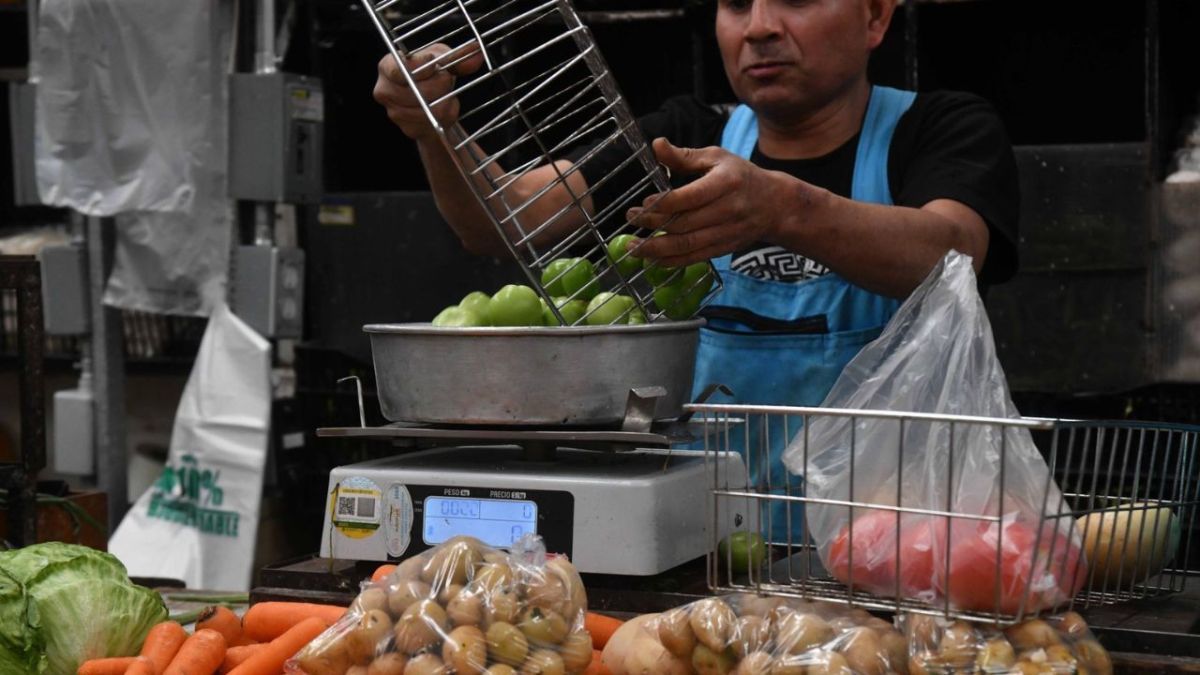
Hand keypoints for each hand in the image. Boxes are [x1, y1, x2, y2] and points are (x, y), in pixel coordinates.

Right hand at [373, 42, 483, 141]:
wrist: (429, 103)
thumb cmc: (430, 74)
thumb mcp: (442, 57)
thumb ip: (458, 56)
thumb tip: (476, 53)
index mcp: (387, 66)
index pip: (400, 69)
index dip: (421, 67)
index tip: (433, 63)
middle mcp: (385, 90)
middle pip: (420, 90)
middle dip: (440, 84)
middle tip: (444, 79)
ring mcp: (395, 113)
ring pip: (430, 108)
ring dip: (445, 100)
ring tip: (442, 93)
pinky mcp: (408, 129)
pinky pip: (436, 121)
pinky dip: (446, 114)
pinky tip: (442, 106)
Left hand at [625, 138, 801, 267]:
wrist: (775, 205)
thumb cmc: (740, 176)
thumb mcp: (716, 157)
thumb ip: (684, 156)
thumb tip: (656, 145)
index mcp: (726, 183)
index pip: (690, 197)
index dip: (664, 204)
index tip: (643, 203)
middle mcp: (728, 210)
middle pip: (685, 223)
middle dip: (653, 224)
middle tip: (631, 219)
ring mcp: (726, 233)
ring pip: (687, 245)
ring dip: (656, 249)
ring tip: (632, 246)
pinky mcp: (724, 248)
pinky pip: (694, 258)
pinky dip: (671, 262)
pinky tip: (652, 259)